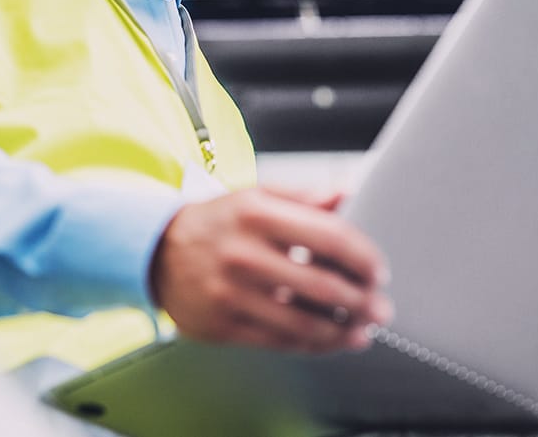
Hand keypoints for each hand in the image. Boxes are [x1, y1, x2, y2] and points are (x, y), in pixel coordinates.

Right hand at [150, 185, 392, 353]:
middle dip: (362, 301)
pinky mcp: (223, 325)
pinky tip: (333, 340)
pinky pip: (280, 342)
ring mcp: (232, 293)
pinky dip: (314, 344)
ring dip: (344, 330)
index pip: (329, 236)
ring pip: (303, 322)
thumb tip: (348, 192)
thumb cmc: (217, 222)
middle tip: (381, 308)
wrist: (157, 251)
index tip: (378, 270)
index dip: (363, 257)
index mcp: (258, 213)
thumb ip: (305, 196)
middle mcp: (244, 253)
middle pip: (321, 285)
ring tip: (363, 329)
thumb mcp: (256, 195)